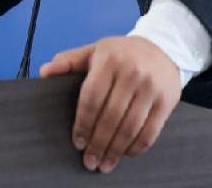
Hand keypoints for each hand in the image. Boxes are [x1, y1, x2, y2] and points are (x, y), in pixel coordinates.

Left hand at [39, 36, 181, 173]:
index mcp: (109, 60)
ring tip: (105, 163)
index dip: (83, 123)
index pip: (92, 98)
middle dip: (98, 143)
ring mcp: (151, 87)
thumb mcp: (94, 51)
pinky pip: (150, 131)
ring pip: (130, 127)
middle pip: (111, 116)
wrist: (162, 48)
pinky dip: (137, 147)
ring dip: (116, 150)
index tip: (77, 142)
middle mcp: (131, 72)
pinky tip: (125, 153)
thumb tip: (45, 72)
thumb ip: (68, 61)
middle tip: (89, 160)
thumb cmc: (121, 53)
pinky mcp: (166, 101)